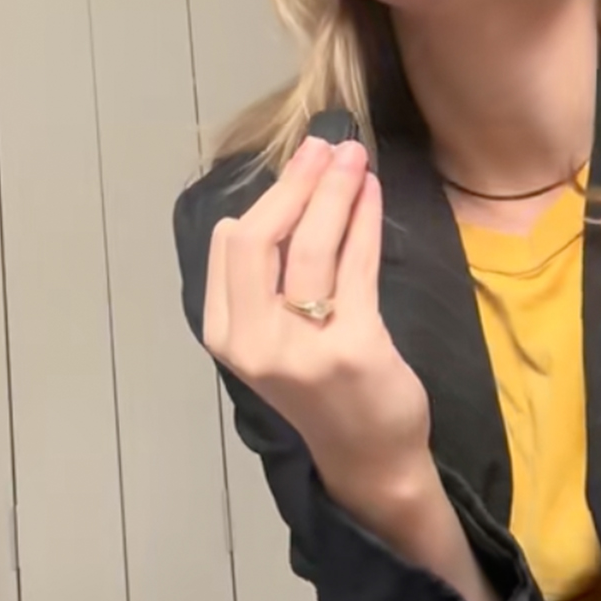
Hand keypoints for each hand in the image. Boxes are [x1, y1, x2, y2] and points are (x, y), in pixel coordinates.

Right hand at [202, 136, 433, 503]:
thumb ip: (265, 285)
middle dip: (294, 184)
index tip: (296, 164)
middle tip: (324, 144)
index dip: (264, 197)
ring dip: (334, 191)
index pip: (230, 248)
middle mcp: (255, 342)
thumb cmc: (323, 392)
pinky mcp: (354, 346)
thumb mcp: (274, 340)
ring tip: (353, 156)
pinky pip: (356, 266)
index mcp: (228, 336)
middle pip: (261, 240)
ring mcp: (303, 347)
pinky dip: (365, 221)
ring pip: (312, 246)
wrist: (367, 456)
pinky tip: (372, 193)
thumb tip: (283, 200)